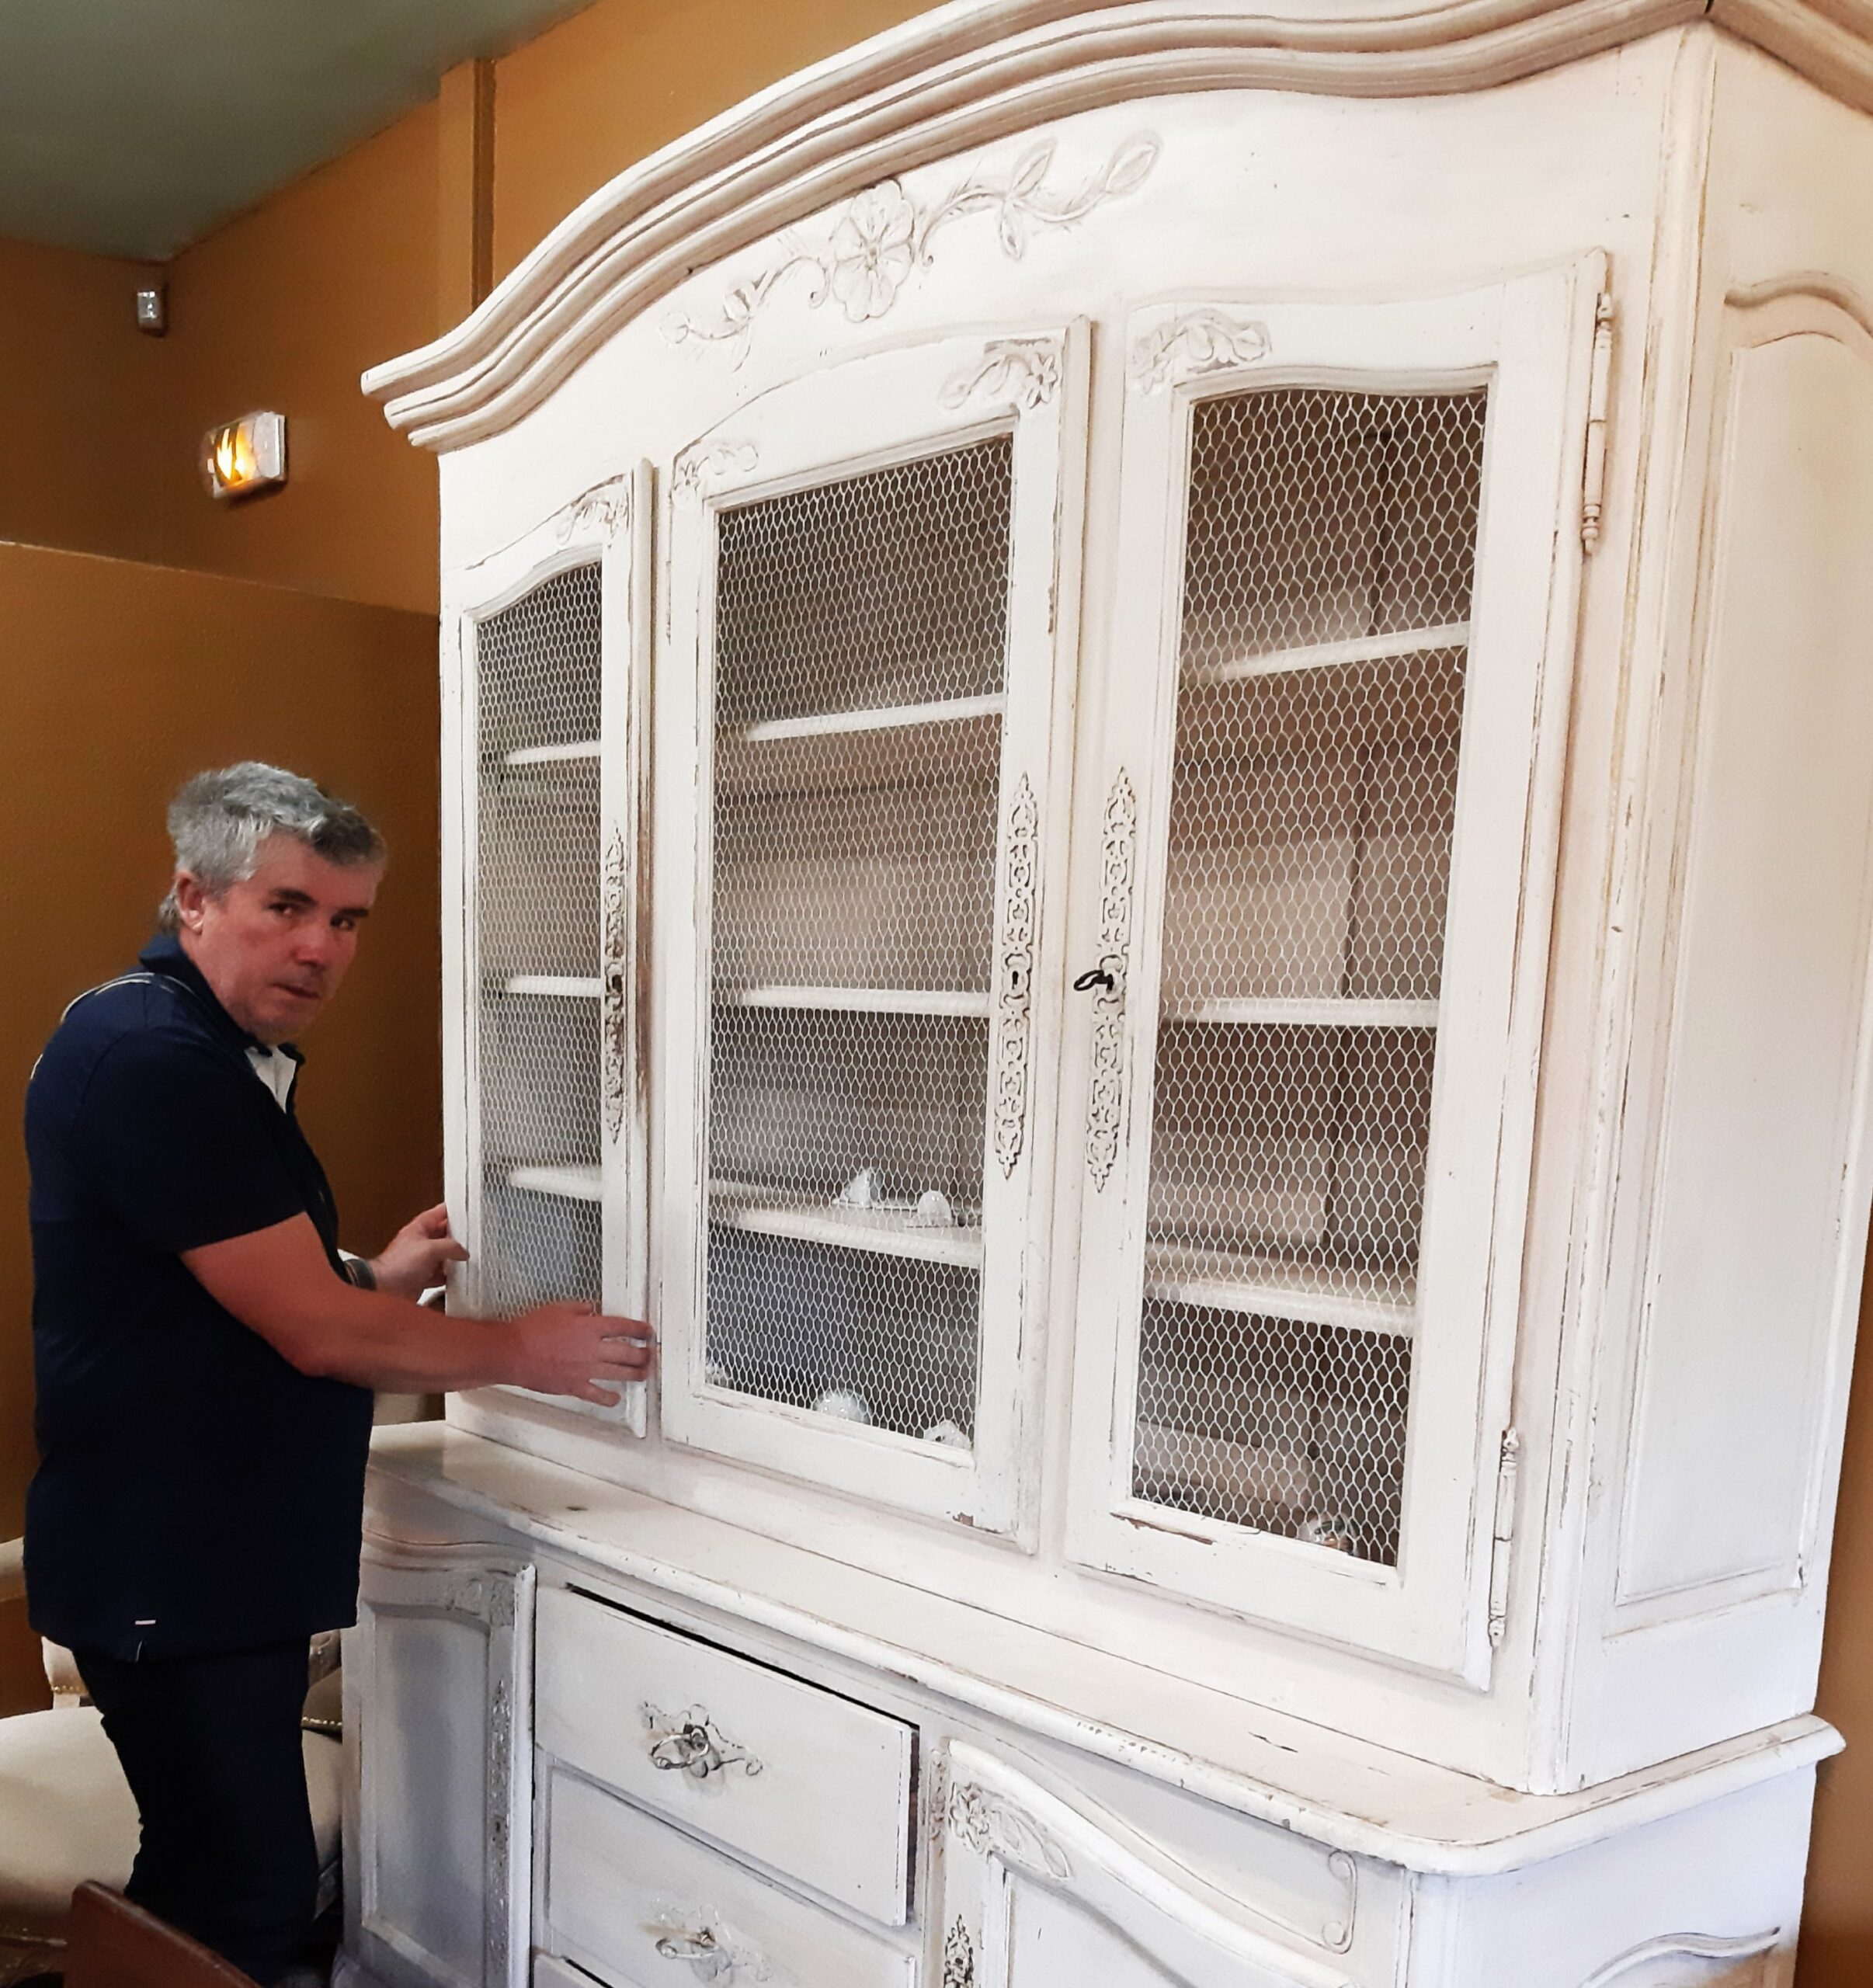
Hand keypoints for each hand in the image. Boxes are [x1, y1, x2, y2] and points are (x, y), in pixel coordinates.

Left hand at [371, 1203, 469, 1300]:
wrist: (384, 1289)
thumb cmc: (397, 1265)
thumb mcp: (430, 1248)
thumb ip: (450, 1246)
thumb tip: (463, 1251)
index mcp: (420, 1228)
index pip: (440, 1213)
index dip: (454, 1210)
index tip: (469, 1211)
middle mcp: (421, 1242)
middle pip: (444, 1235)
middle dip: (458, 1237)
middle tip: (474, 1238)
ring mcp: (421, 1260)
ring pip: (444, 1255)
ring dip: (454, 1258)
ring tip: (469, 1257)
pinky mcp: (422, 1277)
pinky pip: (440, 1274)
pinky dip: (449, 1276)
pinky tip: (458, 1276)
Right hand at [508, 1302, 656, 1404]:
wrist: (513, 1353)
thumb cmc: (531, 1330)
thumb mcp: (558, 1309)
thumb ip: (580, 1309)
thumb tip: (591, 1309)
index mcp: (590, 1327)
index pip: (624, 1327)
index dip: (640, 1329)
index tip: (647, 1331)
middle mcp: (592, 1349)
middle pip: (628, 1353)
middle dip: (644, 1354)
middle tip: (650, 1354)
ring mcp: (585, 1370)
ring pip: (620, 1374)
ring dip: (636, 1374)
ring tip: (644, 1373)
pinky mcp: (574, 1386)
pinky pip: (597, 1395)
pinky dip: (609, 1398)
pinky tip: (615, 1398)